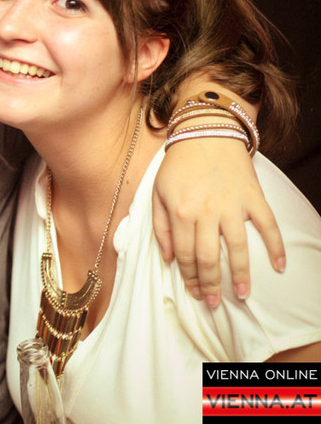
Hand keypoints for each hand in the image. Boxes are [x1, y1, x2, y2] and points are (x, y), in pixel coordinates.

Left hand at [152, 137, 284, 307]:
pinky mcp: (253, 197)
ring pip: (238, 248)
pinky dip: (276, 246)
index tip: (192, 292)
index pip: (185, 255)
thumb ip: (160, 227)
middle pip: (209, 258)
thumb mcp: (157, 193)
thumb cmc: (178, 165)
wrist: (205, 133)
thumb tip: (169, 259)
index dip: (188, 277)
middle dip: (210, 285)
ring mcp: (232, 205)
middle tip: (212, 303)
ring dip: (241, 275)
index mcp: (180, 212)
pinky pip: (268, 225)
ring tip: (241, 295)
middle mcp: (206, 212)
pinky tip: (279, 266)